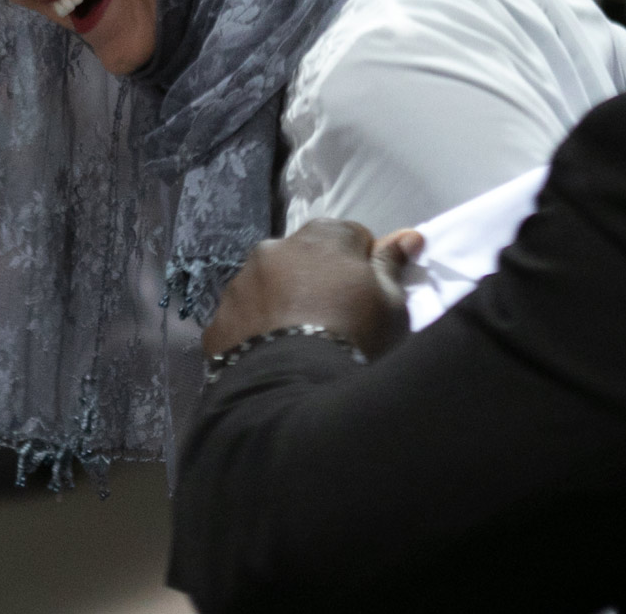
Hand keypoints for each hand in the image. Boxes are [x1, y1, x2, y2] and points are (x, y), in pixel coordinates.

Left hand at [205, 220, 408, 362]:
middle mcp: (273, 248)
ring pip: (266, 286)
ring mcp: (240, 283)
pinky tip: (269, 359)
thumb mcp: (390, 303)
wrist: (295, 389)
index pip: (350, 237)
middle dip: (315, 278)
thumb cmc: (355, 336)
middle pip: (303, 258)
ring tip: (297, 342)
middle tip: (331, 320)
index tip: (365, 295)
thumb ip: (392, 265)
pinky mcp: (217, 320)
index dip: (362, 265)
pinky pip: (241, 320)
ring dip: (281, 302)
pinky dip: (253, 332)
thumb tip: (408, 236)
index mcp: (322, 236)